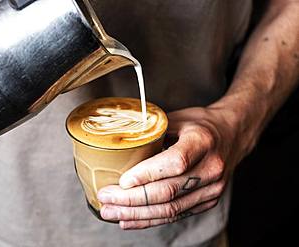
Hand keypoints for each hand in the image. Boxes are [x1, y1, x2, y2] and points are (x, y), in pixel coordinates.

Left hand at [97, 105, 250, 229]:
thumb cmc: (201, 124)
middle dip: (132, 200)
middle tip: (106, 199)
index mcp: (202, 142)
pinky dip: (151, 219)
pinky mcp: (208, 201)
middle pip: (168, 191)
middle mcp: (210, 168)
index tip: (121, 181)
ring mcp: (211, 188)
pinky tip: (130, 220)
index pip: (174, 162)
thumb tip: (120, 147)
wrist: (233, 134)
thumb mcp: (178, 118)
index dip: (146, 175)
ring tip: (111, 213)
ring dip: (137, 214)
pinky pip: (176, 214)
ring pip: (170, 209)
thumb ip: (152, 132)